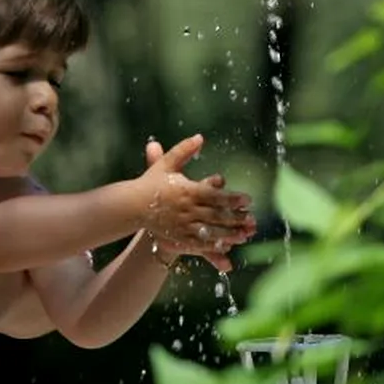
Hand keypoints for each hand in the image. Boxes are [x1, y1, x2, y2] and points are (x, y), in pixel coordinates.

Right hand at [139, 135, 256, 265]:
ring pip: (209, 231)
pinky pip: (198, 243)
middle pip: (216, 215)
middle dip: (236, 218)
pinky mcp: (177, 236)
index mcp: (186, 190)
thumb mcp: (166, 164)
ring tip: (244, 235)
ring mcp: (182, 224)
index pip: (215, 196)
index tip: (248, 200)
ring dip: (228, 234)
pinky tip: (225, 246)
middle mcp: (186, 209)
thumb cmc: (151, 182)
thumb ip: (183, 150)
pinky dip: (212, 245)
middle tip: (252, 219)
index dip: (233, 199)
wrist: (132, 205)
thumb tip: (199, 137)